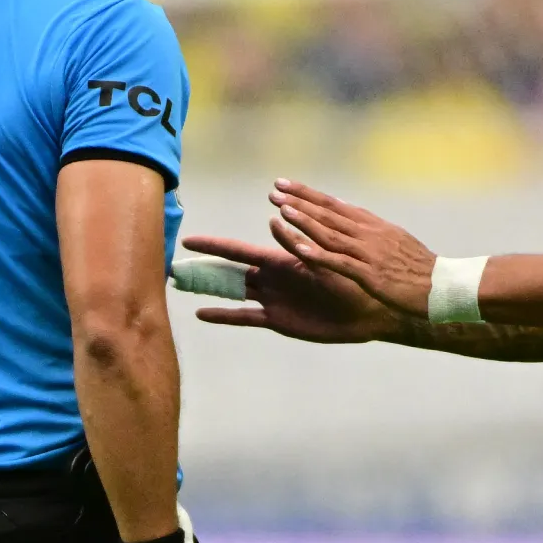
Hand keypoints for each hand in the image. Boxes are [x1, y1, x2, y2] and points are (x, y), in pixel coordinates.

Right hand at [183, 235, 402, 343]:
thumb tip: (273, 221)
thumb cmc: (352, 281)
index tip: (190, 240)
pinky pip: (245, 317)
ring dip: (209, 289)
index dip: (214, 245)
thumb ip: (297, 244)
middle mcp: (272, 277)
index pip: (240, 250)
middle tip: (174, 262)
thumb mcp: (323, 260)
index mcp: (282, 259)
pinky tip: (202, 314)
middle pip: (229, 269)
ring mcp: (272, 299)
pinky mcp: (277, 320)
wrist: (368, 311)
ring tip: (181, 286)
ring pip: (233, 292)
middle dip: (204, 264)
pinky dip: (224, 315)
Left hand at [267, 179, 437, 318]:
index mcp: (373, 225)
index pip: (334, 204)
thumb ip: (369, 227)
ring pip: (331, 234)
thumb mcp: (394, 239)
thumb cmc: (420, 267)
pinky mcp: (371, 275)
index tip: (285, 183)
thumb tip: (348, 211)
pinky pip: (339, 263)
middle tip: (274, 190)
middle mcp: (369, 234)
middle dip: (299, 202)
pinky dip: (317, 254)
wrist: (443, 286)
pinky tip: (298, 248)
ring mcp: (369, 254)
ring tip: (281, 210)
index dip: (308, 193)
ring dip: (305, 221)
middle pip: (328, 214)